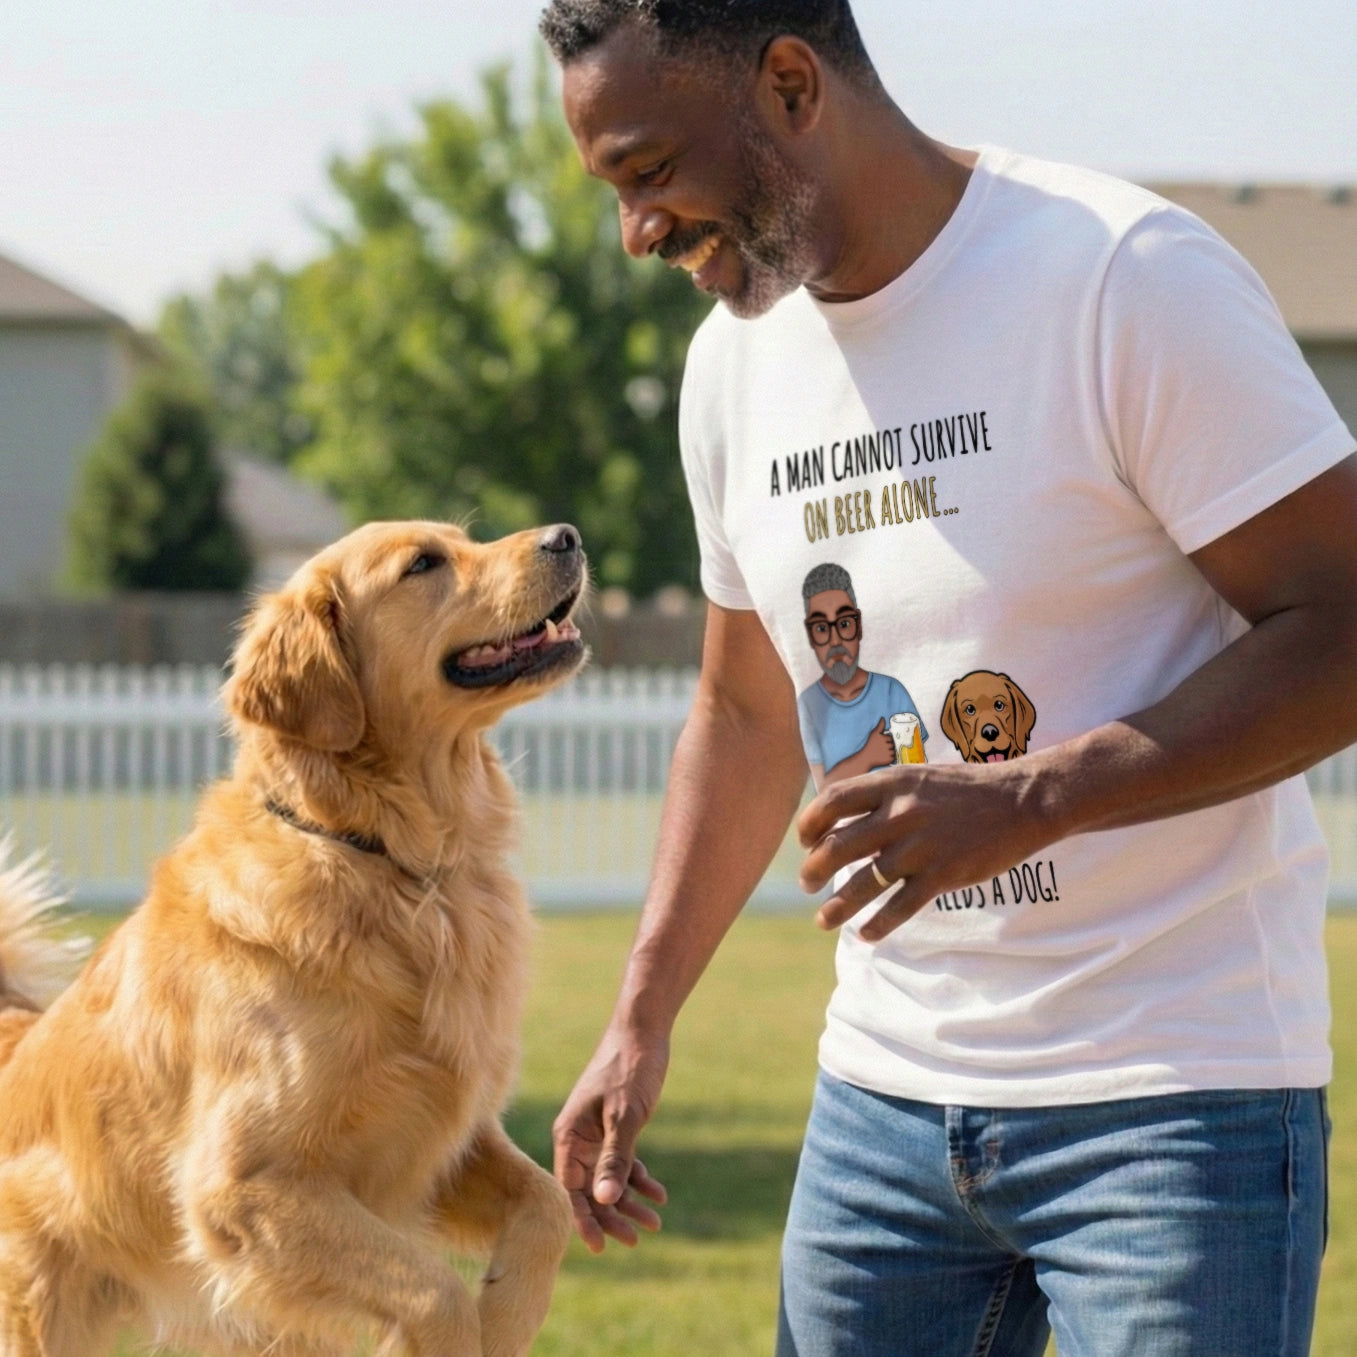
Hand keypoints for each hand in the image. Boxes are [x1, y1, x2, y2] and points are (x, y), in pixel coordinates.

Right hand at [552, 1027, 669, 1252]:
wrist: (643, 1031)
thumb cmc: (630, 1070)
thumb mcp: (625, 1118)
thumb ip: (615, 1159)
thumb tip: (604, 1200)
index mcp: (570, 1136)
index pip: (572, 1189)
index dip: (585, 1219)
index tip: (602, 1247)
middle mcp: (578, 1138)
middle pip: (591, 1189)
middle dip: (613, 1215)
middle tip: (639, 1237)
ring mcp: (596, 1133)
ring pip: (609, 1178)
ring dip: (629, 1199)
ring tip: (656, 1221)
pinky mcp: (615, 1127)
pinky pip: (622, 1162)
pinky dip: (638, 1178)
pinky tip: (658, 1193)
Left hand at [797, 760, 1058, 941]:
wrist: (1023, 801)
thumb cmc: (966, 789)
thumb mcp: (918, 776)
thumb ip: (881, 794)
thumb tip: (839, 815)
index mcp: (893, 783)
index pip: (832, 800)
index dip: (809, 823)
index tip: (804, 841)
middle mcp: (901, 813)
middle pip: (838, 845)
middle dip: (813, 869)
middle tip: (807, 883)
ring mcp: (922, 845)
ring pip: (864, 882)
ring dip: (837, 906)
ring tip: (822, 920)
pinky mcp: (944, 874)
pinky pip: (901, 907)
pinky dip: (879, 925)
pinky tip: (867, 935)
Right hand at [863, 716, 895, 769]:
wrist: (866, 757)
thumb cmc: (870, 744)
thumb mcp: (874, 734)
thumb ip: (880, 726)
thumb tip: (883, 718)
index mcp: (884, 738)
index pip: (891, 738)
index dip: (886, 740)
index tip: (881, 743)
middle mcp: (887, 745)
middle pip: (893, 744)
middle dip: (888, 746)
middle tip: (881, 748)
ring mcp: (888, 752)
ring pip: (894, 750)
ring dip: (890, 751)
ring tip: (882, 752)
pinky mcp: (889, 759)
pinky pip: (894, 757)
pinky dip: (890, 757)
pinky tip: (884, 756)